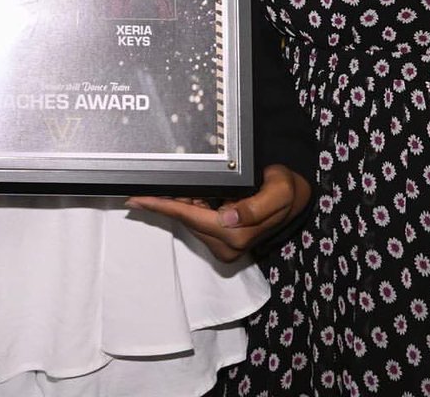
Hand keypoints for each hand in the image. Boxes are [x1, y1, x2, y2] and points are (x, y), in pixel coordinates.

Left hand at [126, 164, 309, 261]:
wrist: (293, 198)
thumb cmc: (285, 189)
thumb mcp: (279, 191)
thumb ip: (256, 206)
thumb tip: (228, 217)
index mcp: (238, 235)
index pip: (190, 217)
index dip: (161, 206)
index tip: (136, 199)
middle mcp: (228, 246)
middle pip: (185, 219)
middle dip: (169, 200)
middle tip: (155, 181)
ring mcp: (224, 247)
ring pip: (189, 220)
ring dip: (181, 203)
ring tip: (182, 184)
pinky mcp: (222, 242)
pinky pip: (197, 221)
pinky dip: (190, 207)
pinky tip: (192, 195)